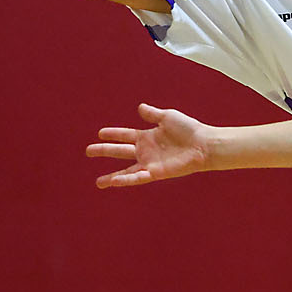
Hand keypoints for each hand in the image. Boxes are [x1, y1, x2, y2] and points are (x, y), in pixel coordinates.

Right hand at [86, 103, 211, 188]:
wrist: (203, 144)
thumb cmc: (189, 129)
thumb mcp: (168, 117)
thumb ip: (153, 114)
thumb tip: (139, 107)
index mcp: (147, 136)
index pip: (125, 135)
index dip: (113, 134)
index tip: (100, 133)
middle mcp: (146, 151)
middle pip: (120, 151)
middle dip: (104, 151)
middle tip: (88, 151)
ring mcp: (150, 163)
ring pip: (126, 171)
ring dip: (112, 177)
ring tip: (98, 183)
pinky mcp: (156, 173)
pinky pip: (137, 178)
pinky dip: (126, 181)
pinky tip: (114, 182)